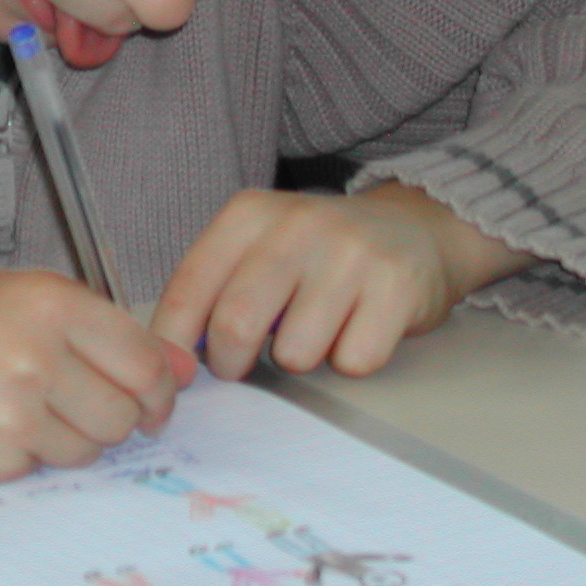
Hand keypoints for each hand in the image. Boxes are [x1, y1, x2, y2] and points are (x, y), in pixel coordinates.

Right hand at [0, 270, 197, 483]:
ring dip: (72, 436)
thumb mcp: (18, 296)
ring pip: (91, 448)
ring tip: (24, 407)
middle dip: (114, 415)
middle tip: (77, 401)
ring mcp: (15, 413)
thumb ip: (101, 330)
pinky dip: (30, 454)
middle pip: (125, 413)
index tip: (150, 395)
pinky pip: (44, 467)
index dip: (157, 386)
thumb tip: (181, 370)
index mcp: (50, 303)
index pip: (144, 361)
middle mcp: (37, 355)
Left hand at [151, 183, 536, 379]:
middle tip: (240, 364)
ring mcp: (351, 253)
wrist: (412, 227)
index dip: (173, 343)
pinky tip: (358, 327)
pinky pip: (354, 362)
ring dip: (300, 359)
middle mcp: (298, 224)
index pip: (189, 287)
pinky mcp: (397, 286)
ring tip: (315, 330)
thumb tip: (173, 356)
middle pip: (236, 324)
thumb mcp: (257, 247)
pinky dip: (351, 360)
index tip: (175, 372)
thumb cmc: (317, 252)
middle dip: (231, 363)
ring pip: (296, 354)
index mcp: (249, 214)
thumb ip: (212, 289)